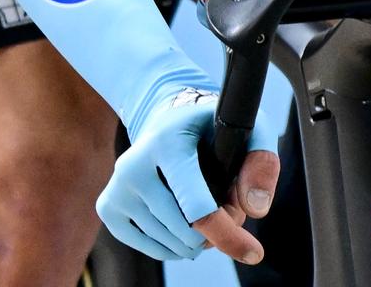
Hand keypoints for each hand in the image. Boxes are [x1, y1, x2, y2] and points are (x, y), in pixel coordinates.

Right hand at [96, 87, 281, 263]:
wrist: (167, 117)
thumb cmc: (211, 125)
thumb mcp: (247, 127)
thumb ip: (261, 161)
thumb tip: (255, 210)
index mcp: (168, 143)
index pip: (195, 205)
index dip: (225, 233)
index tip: (253, 252)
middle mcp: (134, 165)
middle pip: (184, 229)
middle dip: (217, 230)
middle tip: (229, 207)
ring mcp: (117, 188)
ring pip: (167, 242)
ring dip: (197, 240)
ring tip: (208, 211)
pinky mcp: (108, 207)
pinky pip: (149, 248)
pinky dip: (174, 247)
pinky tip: (186, 227)